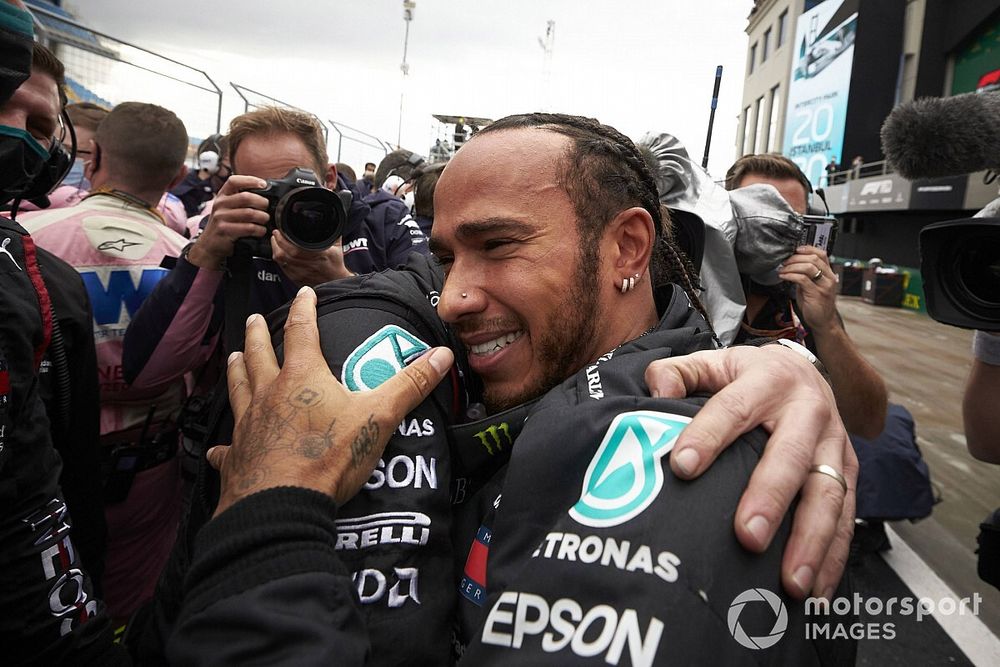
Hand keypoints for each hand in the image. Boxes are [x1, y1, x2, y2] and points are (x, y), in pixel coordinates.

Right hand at [186, 175, 269, 269]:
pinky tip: (261, 230)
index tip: (264, 184)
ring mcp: (220, 217)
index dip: (250, 180)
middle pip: (245, 197)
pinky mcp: (225, 230)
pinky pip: (247, 228)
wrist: (210, 244)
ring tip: (265, 220)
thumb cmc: (225, 224)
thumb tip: (264, 192)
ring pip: (249, 213)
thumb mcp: (228, 208)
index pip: (234, 181)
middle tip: (267, 207)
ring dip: (262, 217)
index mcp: (222, 195)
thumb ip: (241, 199)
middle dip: (261, 202)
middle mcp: (220, 204)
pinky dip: (259, 230)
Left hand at [208, 286, 453, 514]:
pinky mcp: (237, 457)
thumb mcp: (378, 417)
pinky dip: (224, 444)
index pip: (301, 331)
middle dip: (257, 334)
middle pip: (259, 354)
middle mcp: (269, 394)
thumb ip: (410, 385)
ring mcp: (248, 425)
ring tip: (234, 357)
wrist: (283, 504)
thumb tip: (442, 354)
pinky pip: (227, 447)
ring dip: (236, 371)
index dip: (304, 309)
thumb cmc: (329, 456)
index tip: (304, 293)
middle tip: (253, 319)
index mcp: (302, 377)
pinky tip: (219, 446)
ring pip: (238, 389)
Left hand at [271, 229, 352, 286]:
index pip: (295, 249)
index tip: (279, 231)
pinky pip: (282, 267)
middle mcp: (307, 265)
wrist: (335, 281)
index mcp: (317, 255)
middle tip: (276, 234)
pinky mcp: (296, 278)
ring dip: (276, 250)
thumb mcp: (337, 246)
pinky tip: (280, 253)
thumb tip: (331, 220)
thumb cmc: (335, 264)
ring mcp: (300, 273)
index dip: (283, 240)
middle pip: (284, 254)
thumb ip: (333, 233)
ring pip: (281, 261)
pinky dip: (279, 259)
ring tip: (276, 242)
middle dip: (276, 242)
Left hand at [645, 344, 856, 599]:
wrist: (804, 370)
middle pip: (791, 456)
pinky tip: (815, 590)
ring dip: (811, 540)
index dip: (708, 435)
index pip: (733, 408)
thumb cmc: (745, 376)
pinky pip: (847, 516)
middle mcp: (808, 410)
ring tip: (791, 582)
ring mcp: (834, 444)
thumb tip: (657, 392)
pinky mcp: (850, 472)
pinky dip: (833, 556)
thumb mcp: (712, 362)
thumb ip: (678, 373)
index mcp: (768, 379)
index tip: (682, 466)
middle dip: (771, 498)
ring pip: (828, 493)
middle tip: (748, 537)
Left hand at [778, 246, 837, 330]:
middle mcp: (829, 278)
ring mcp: (824, 286)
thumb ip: (806, 274)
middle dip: (795, 258)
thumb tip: (792, 264)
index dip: (807, 249)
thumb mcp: (813, 285)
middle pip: (813, 258)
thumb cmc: (817, 304)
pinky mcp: (816, 294)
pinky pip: (802, 279)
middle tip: (785, 261)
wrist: (823, 321)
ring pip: (808, 267)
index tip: (795, 250)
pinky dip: (790, 275)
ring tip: (783, 269)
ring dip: (791, 266)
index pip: (821, 254)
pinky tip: (784, 276)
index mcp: (829, 274)